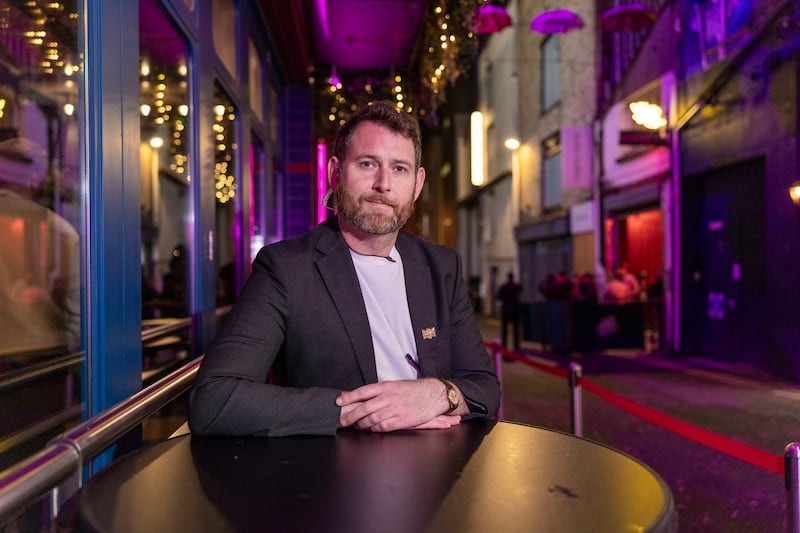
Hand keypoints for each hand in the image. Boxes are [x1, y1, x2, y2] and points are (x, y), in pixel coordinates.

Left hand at [336, 378, 461, 431]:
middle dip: (351, 415)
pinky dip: (374, 429)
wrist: (434, 394)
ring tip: (357, 426)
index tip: (339, 402)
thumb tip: (363, 396)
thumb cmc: (415, 390)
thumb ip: (380, 391)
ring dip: (362, 424)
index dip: (349, 397)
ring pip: (371, 419)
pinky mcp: (401, 420)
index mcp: (386, 386)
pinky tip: (371, 429)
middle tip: (343, 420)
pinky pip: (382, 426)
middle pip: (364, 407)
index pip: (363, 391)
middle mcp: (389, 397)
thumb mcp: (396, 386)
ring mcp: (394, 409)